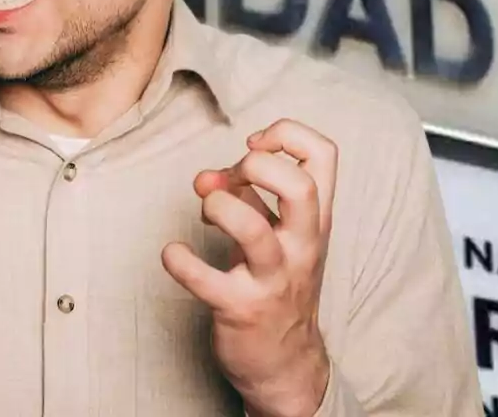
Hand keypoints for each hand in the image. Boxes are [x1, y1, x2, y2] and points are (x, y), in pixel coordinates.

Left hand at [161, 119, 338, 416]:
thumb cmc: (277, 284)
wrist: (285, 363)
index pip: (324, 154)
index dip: (286, 134)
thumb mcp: (273, 233)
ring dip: (219, 208)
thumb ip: (243, 196)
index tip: (253, 146)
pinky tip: (173, 254)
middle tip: (231, 180)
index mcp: (315, 219)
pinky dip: (180, 260)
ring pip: (253, 230)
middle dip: (257, 166)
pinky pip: (205, 280)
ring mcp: (273, 278)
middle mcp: (301, 246)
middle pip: (300, 186)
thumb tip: (205, 176)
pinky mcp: (240, 308)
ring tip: (206, 213)